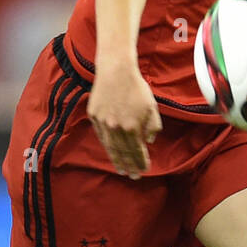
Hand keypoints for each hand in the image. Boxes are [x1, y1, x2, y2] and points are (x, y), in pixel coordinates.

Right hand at [86, 62, 161, 178]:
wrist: (116, 71)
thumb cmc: (137, 88)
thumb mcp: (152, 107)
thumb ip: (153, 126)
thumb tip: (148, 141)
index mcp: (132, 127)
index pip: (137, 152)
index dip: (141, 163)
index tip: (144, 170)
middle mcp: (116, 128)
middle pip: (123, 153)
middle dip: (130, 166)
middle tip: (133, 176)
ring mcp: (103, 123)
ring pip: (110, 147)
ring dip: (116, 160)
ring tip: (121, 169)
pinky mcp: (94, 116)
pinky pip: (101, 135)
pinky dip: (107, 145)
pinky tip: (111, 151)